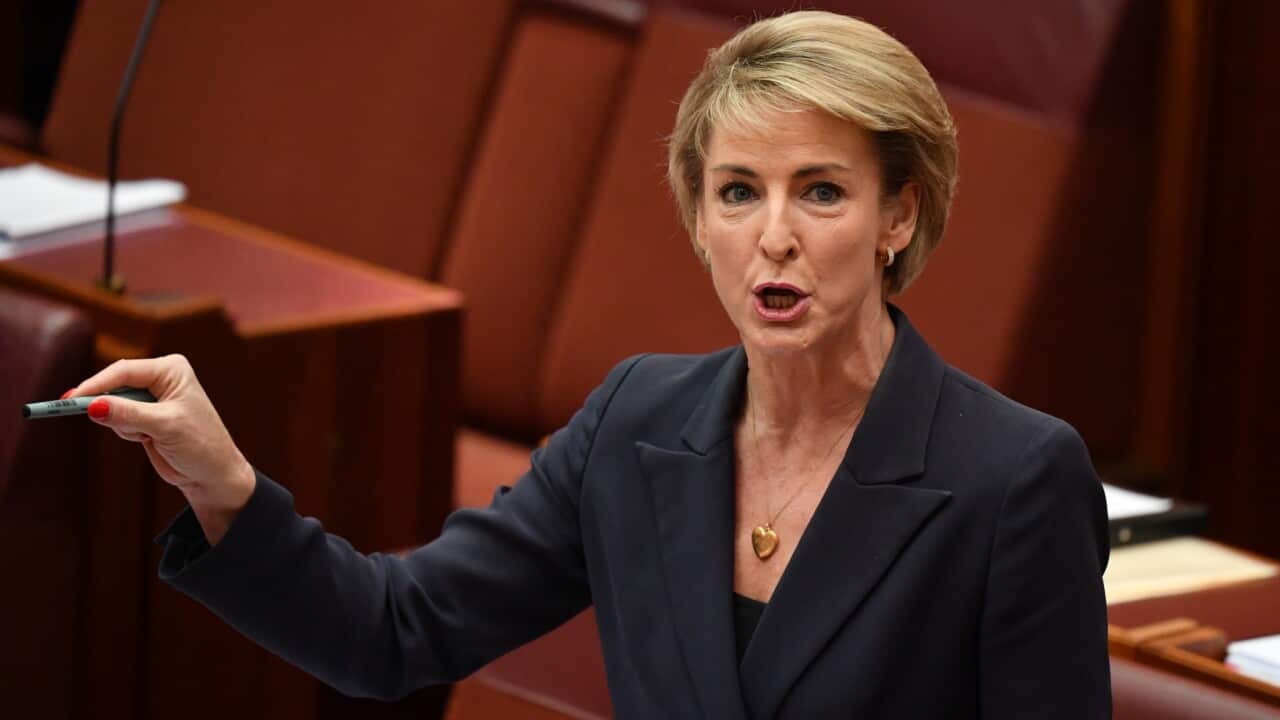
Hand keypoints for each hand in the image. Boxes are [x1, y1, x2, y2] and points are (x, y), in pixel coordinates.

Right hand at [70, 354, 254, 543]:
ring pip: (113, 404)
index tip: (72, 399)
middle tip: (80, 413)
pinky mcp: (145, 415)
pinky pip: (118, 419)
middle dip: (107, 405)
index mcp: (171, 370)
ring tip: (147, 436)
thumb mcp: (164, 426)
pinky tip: (147, 439)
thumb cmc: (200, 445)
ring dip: (122, 423)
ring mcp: (152, 396)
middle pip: (114, 384)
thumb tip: (93, 406)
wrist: (212, 473)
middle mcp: (161, 378)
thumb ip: (128, 414)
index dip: (97, 384)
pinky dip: (126, 431)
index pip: (124, 371)